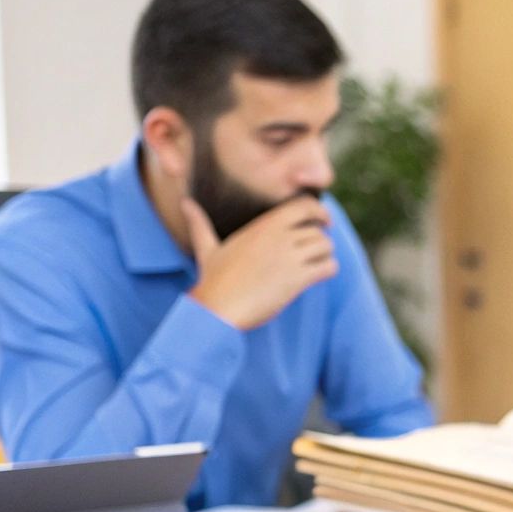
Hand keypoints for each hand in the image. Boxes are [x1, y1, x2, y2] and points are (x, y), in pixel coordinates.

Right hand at [184, 196, 338, 329]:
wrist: (218, 309)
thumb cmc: (212, 281)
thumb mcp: (206, 248)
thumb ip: (200, 224)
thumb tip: (184, 202)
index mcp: (263, 226)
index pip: (304, 206)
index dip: (319, 211)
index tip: (324, 221)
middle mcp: (279, 237)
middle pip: (319, 229)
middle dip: (322, 239)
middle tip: (320, 250)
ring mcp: (289, 257)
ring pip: (326, 246)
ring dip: (326, 256)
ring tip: (316, 265)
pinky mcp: (297, 279)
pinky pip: (328, 267)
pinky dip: (328, 270)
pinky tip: (318, 277)